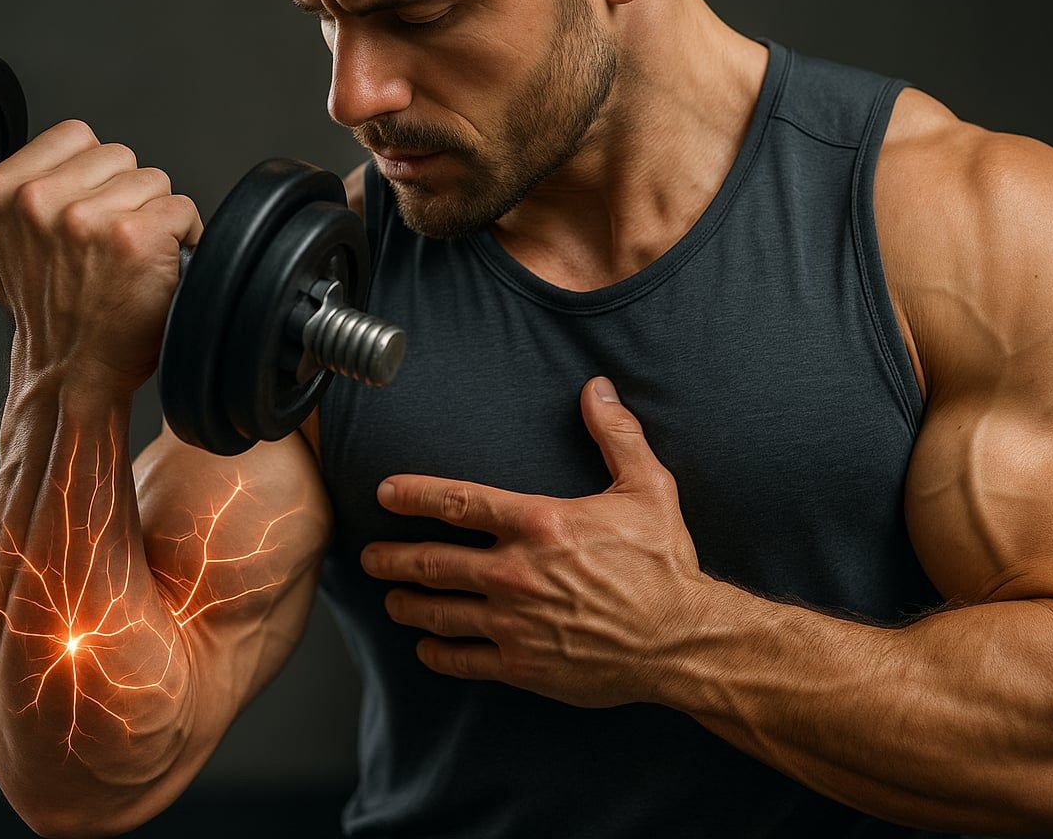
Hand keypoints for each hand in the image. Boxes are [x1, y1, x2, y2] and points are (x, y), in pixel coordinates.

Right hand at [0, 120, 202, 393]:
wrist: (72, 373)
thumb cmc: (51, 315)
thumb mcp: (6, 246)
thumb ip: (23, 197)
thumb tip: (53, 165)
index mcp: (2, 192)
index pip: (75, 135)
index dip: (95, 173)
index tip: (93, 209)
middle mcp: (40, 200)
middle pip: (120, 156)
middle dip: (127, 195)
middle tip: (113, 245)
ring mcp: (88, 217)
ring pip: (154, 181)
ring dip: (155, 217)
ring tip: (133, 259)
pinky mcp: (135, 236)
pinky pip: (183, 210)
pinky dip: (184, 239)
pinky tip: (157, 268)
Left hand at [360, 377, 709, 707]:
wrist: (683, 639)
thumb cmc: (665, 564)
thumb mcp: (648, 487)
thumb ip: (616, 434)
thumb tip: (596, 387)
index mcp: (539, 524)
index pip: (458, 503)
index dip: (414, 494)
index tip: (385, 492)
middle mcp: (517, 573)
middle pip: (431, 562)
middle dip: (391, 558)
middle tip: (370, 556)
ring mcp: (515, 623)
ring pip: (438, 612)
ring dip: (406, 604)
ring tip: (390, 599)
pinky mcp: (523, 666)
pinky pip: (463, 660)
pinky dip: (437, 652)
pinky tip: (426, 647)